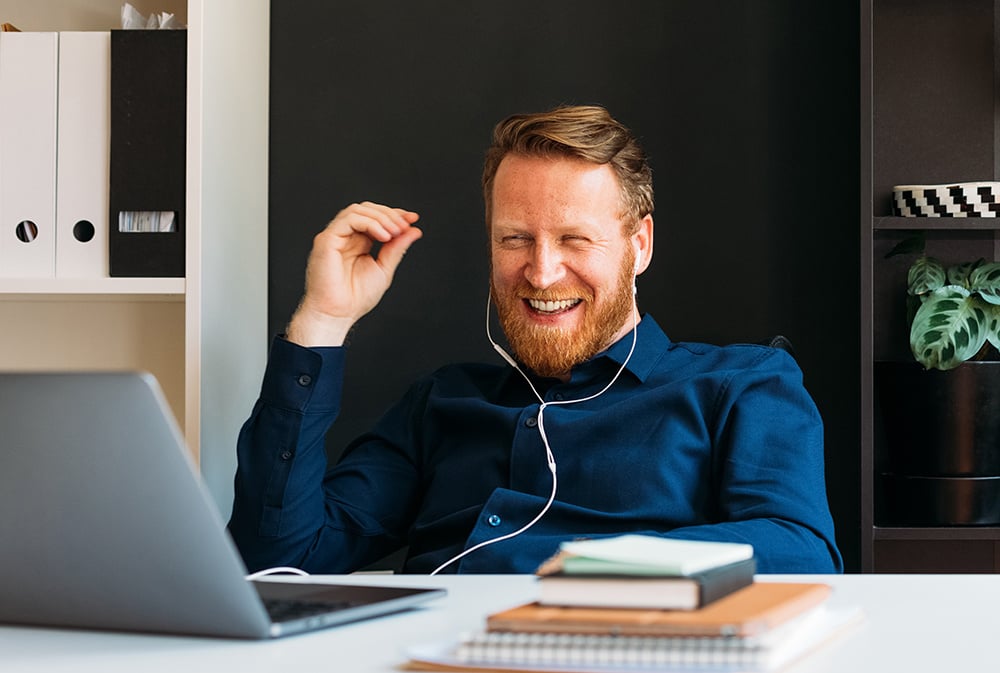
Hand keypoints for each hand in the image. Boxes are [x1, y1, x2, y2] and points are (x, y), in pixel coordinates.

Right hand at [286, 202, 421, 345]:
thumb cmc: (355, 298)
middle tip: (405, 226)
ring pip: (357, 210)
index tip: (413, 218)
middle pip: (367, 209)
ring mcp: (335, 236)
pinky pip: (349, 220)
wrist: (337, 314)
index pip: (376, 218)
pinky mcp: (326, 240)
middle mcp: (346, 237)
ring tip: (394, 233)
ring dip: (381, 217)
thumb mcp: (384, 269)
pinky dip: (369, 223)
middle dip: (389, 214)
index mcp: (358, 242)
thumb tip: (414, 231)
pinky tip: (383, 236)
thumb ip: (397, 248)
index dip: (394, 214)